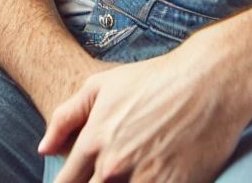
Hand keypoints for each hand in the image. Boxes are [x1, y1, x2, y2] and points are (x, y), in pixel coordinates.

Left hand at [40, 31, 251, 182]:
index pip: (67, 182)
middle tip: (107, 176)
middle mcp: (114, 164)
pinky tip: (149, 179)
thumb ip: (65, 117)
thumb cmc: (152, 80)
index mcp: (94, 140)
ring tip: (128, 175)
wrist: (207, 82)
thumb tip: (44, 149)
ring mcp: (145, 178)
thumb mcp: (101, 85)